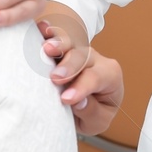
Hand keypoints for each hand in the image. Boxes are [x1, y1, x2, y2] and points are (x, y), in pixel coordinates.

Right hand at [38, 17, 123, 135]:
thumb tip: (78, 102)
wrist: (86, 107)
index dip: (82, 88)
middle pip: (83, 57)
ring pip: (69, 43)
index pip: (96, 79)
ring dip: (58, 45)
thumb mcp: (98, 122)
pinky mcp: (60, 47)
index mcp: (110, 76)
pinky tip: (41, 29)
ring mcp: (76, 50)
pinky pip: (54, 36)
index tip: (66, 99)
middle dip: (69, 66)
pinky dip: (47, 32)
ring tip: (47, 48)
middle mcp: (94, 59)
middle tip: (55, 78)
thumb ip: (91, 112)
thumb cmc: (94, 113)